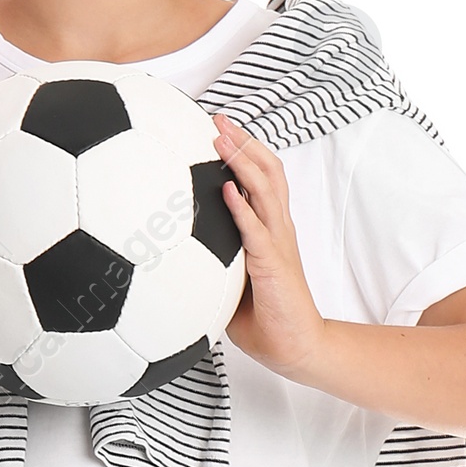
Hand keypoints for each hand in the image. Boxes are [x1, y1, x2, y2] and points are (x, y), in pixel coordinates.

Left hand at [212, 112, 325, 380]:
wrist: (296, 348)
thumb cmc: (265, 319)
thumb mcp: (230, 282)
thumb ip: (211, 262)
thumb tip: (170, 254)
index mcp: (270, 230)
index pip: (262, 178)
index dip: (245, 150)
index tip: (219, 128)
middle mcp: (277, 229)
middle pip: (267, 171)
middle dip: (242, 142)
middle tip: (217, 118)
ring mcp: (278, 244)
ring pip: (266, 190)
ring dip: (242, 162)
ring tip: (221, 139)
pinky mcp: (274, 266)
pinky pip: (257, 232)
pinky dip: (242, 208)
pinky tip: (226, 190)